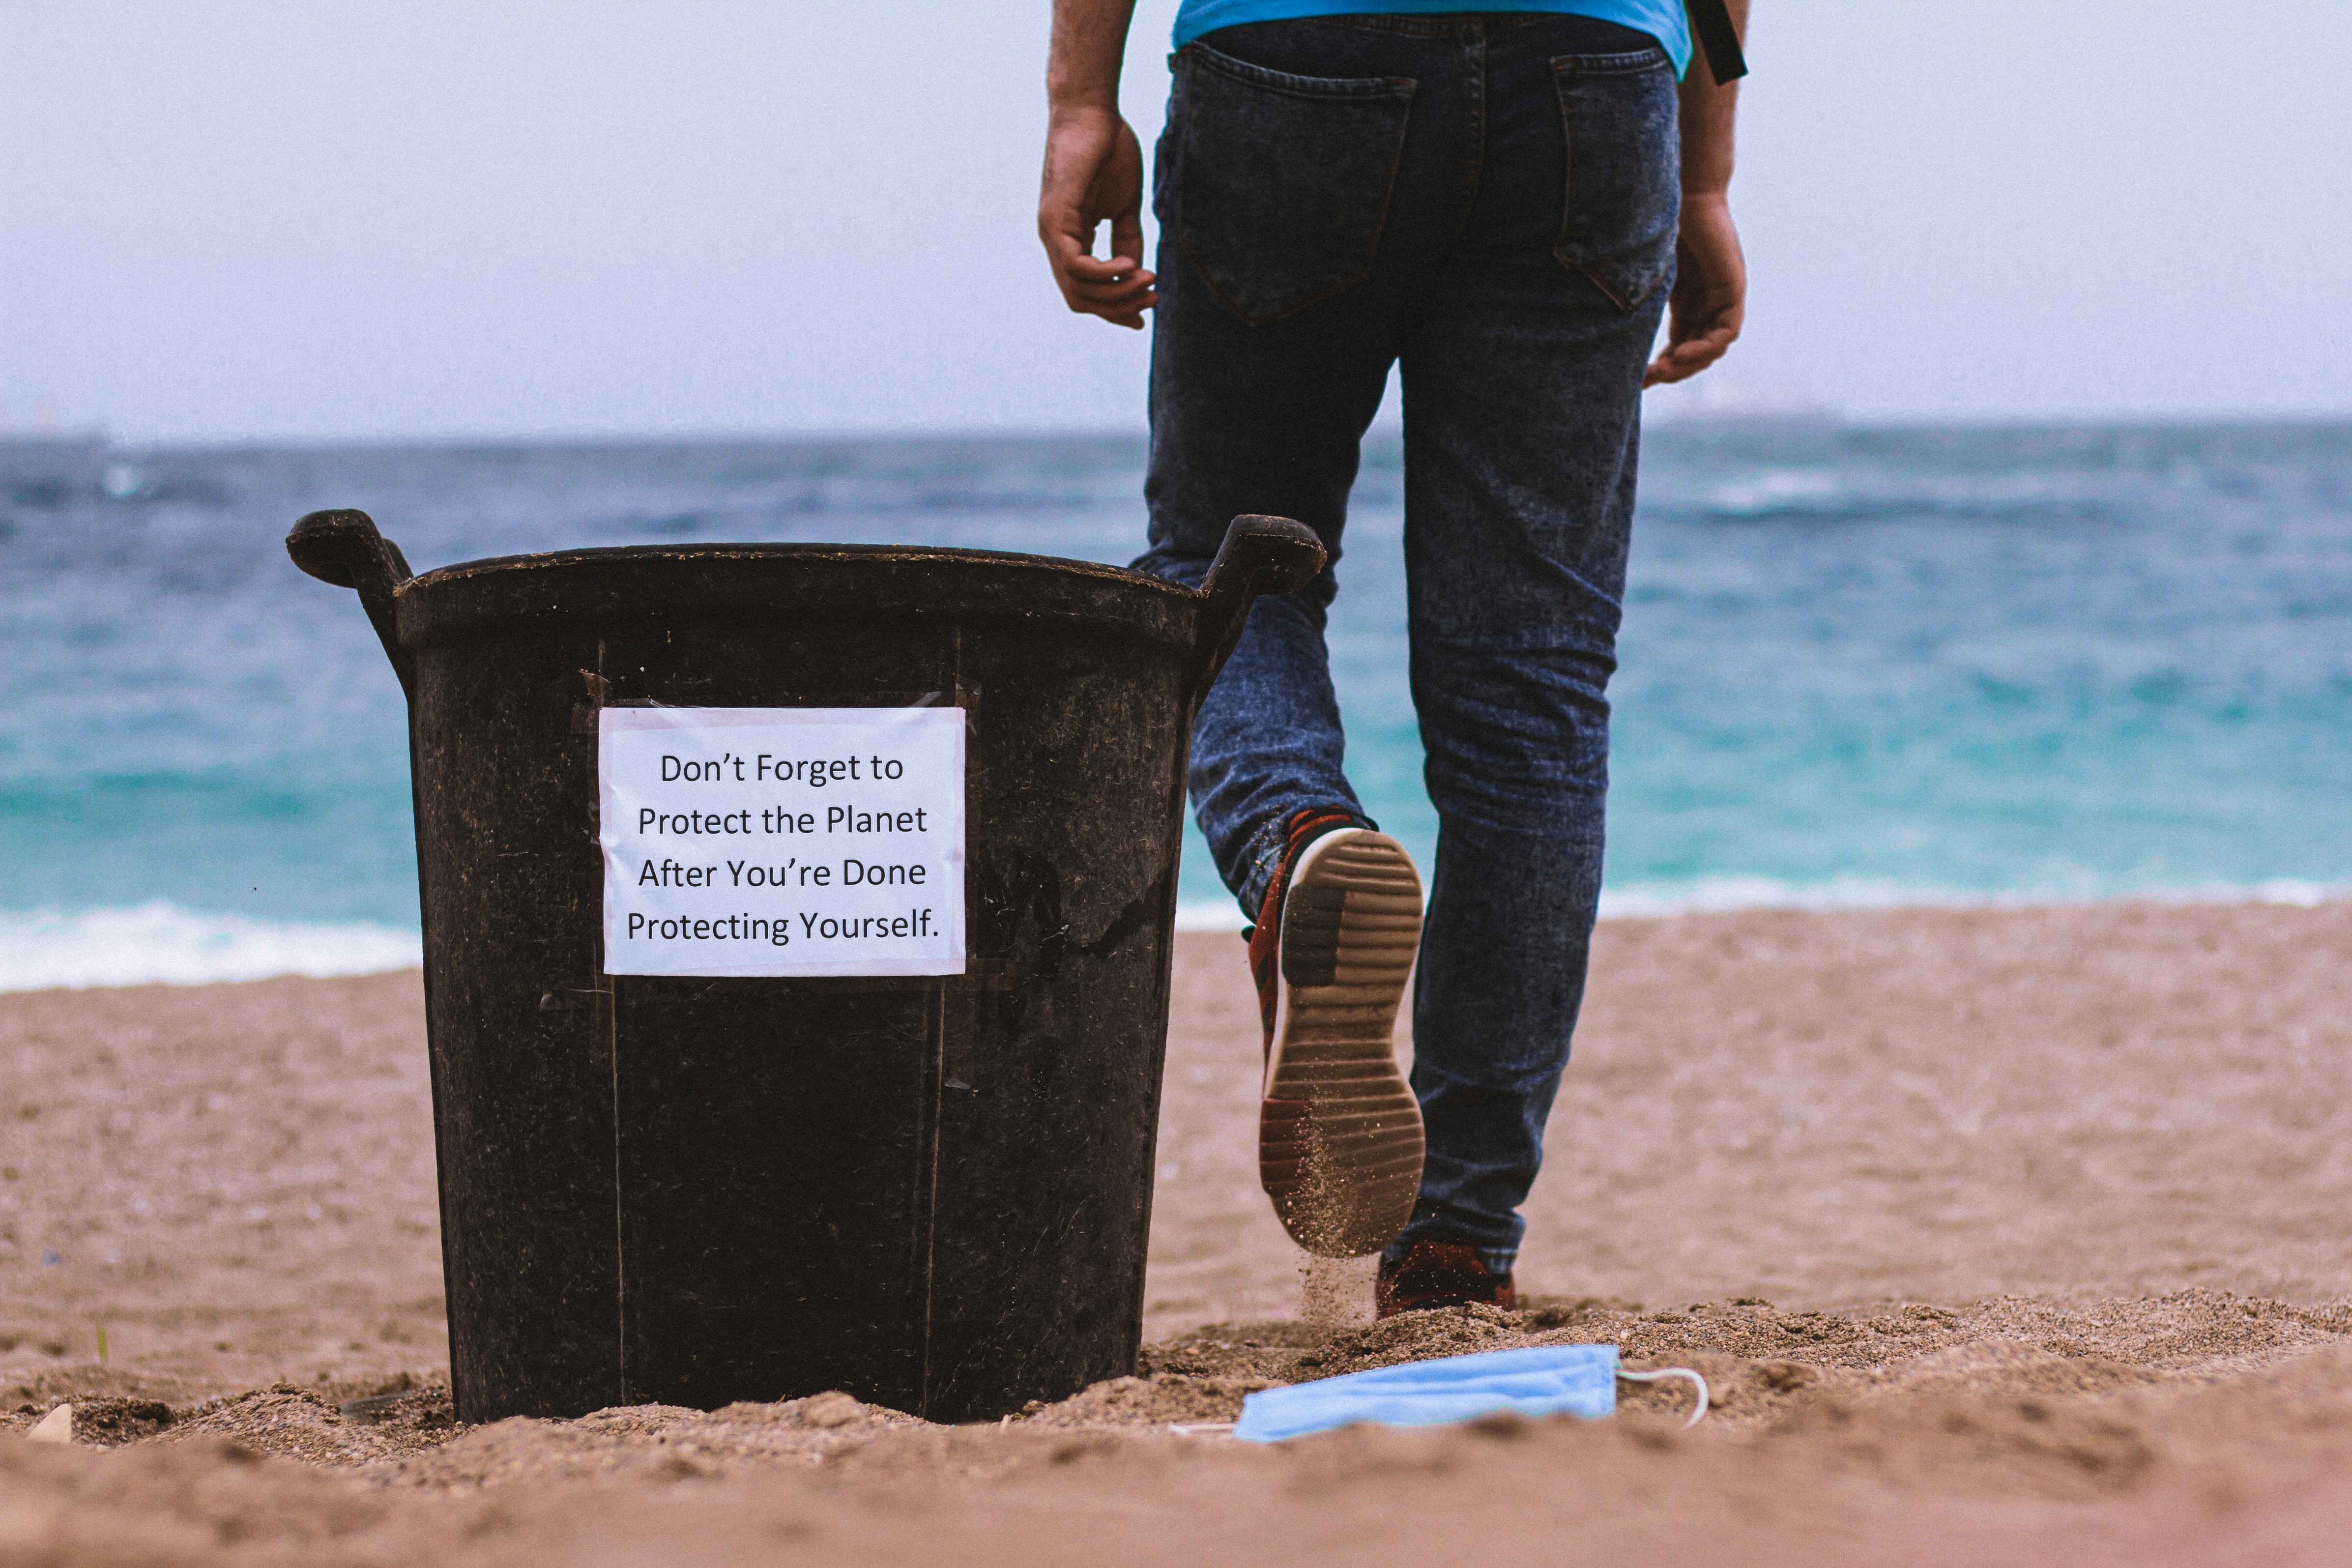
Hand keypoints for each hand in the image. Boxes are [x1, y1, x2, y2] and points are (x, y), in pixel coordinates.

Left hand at [1039, 106, 1156, 329]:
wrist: (1092, 112)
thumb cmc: (1108, 150)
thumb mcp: (1123, 206)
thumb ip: (1127, 240)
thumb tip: (1137, 274)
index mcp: (1070, 239)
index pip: (1085, 290)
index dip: (1114, 308)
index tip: (1144, 315)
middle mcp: (1055, 240)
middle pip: (1080, 299)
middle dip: (1118, 308)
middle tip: (1153, 299)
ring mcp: (1051, 231)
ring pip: (1078, 288)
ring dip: (1117, 293)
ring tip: (1148, 281)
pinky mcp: (1055, 218)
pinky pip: (1077, 265)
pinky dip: (1105, 274)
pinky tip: (1130, 267)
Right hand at [1645, 193, 1744, 385]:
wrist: (1685, 193)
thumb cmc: (1659, 225)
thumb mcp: (1645, 275)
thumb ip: (1637, 302)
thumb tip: (1600, 332)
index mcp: (1687, 302)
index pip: (1679, 346)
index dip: (1661, 367)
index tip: (1638, 380)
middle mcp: (1707, 303)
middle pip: (1696, 352)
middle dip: (1673, 371)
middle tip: (1648, 378)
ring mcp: (1721, 297)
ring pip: (1712, 347)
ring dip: (1689, 363)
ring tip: (1664, 369)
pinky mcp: (1733, 288)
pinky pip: (1727, 331)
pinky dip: (1707, 346)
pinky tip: (1684, 352)